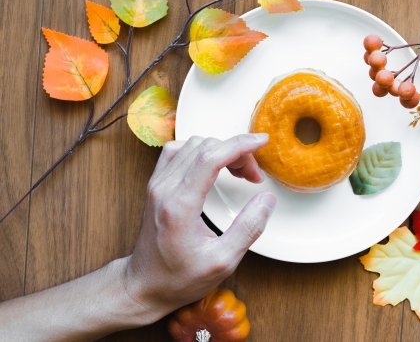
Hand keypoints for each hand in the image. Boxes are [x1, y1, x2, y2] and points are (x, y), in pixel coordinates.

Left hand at [122, 134, 276, 320]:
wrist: (144, 285)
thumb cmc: (178, 278)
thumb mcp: (222, 262)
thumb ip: (248, 228)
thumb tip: (267, 199)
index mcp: (180, 206)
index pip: (210, 157)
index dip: (239, 145)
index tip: (261, 142)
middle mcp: (164, 189)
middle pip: (205, 147)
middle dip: (236, 152)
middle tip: (253, 176)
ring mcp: (157, 184)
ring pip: (192, 145)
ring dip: (220, 151)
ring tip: (237, 172)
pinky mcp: (156, 184)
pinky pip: (179, 151)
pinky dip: (202, 152)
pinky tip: (214, 166)